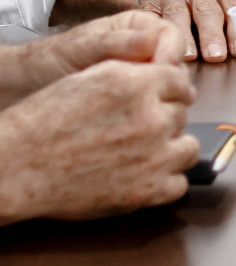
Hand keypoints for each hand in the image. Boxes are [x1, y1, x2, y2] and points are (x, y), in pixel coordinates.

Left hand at [0, 12, 183, 109]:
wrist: (30, 83)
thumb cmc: (53, 59)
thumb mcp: (84, 47)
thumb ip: (118, 43)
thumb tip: (151, 42)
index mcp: (141, 25)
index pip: (172, 36)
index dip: (171, 54)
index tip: (163, 71)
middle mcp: (148, 47)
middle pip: (177, 61)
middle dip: (169, 78)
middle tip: (152, 94)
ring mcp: (145, 72)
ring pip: (170, 84)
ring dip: (160, 96)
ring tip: (139, 107)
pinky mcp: (140, 95)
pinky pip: (156, 101)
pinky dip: (150, 109)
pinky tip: (135, 116)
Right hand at [0, 58, 197, 223]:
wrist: (17, 167)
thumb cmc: (42, 123)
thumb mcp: (89, 78)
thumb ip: (132, 74)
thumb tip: (161, 75)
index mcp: (138, 84)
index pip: (180, 83)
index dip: (169, 93)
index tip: (163, 101)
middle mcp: (152, 117)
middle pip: (181, 115)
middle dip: (163, 120)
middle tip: (137, 130)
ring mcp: (154, 156)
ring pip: (188, 148)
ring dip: (171, 149)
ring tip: (145, 153)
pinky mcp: (148, 191)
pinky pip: (179, 184)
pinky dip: (164, 182)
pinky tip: (144, 177)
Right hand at [54, 0, 235, 61]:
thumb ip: (235, 14)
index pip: (234, 2)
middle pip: (207, 10)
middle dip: (212, 34)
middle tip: (216, 55)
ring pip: (178, 15)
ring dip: (185, 37)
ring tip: (190, 56)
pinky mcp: (149, 5)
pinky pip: (154, 22)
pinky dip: (158, 37)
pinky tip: (161, 51)